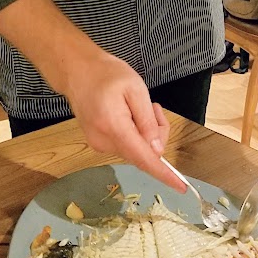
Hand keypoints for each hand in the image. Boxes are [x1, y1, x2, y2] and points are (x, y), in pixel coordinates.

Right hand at [0, 0, 187, 191]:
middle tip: (154, 108)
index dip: (164, 174)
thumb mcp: (135, 89)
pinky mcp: (98, 143)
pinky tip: (130, 114)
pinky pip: (126, 146)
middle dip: (156, 136)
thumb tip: (156, 150)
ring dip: (146, 134)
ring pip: (136, 150)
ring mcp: (99, 144)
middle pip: (143, 154)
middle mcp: (104, 142)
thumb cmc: (107, 74)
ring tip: (141, 106)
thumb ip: (147, 122)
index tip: (181, 186)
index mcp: (114, 127)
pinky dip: (135, 134)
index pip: (143, 158)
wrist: (77, 71)